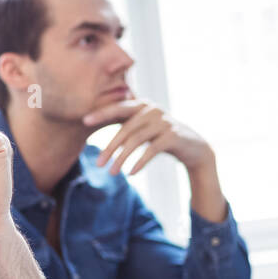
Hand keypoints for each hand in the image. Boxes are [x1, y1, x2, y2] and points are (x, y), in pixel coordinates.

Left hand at [86, 98, 213, 175]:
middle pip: (126, 128)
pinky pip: (152, 149)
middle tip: (98, 164)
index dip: (102, 113)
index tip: (84, 121)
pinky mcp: (174, 135)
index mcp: (142, 105)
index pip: (118, 108)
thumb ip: (124, 124)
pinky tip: (131, 173)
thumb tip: (94, 122)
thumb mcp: (142, 128)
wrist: (193, 146)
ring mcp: (165, 121)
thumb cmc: (160, 136)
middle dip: (110, 147)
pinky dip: (140, 162)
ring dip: (122, 158)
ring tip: (112, 172)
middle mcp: (153, 110)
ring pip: (137, 140)